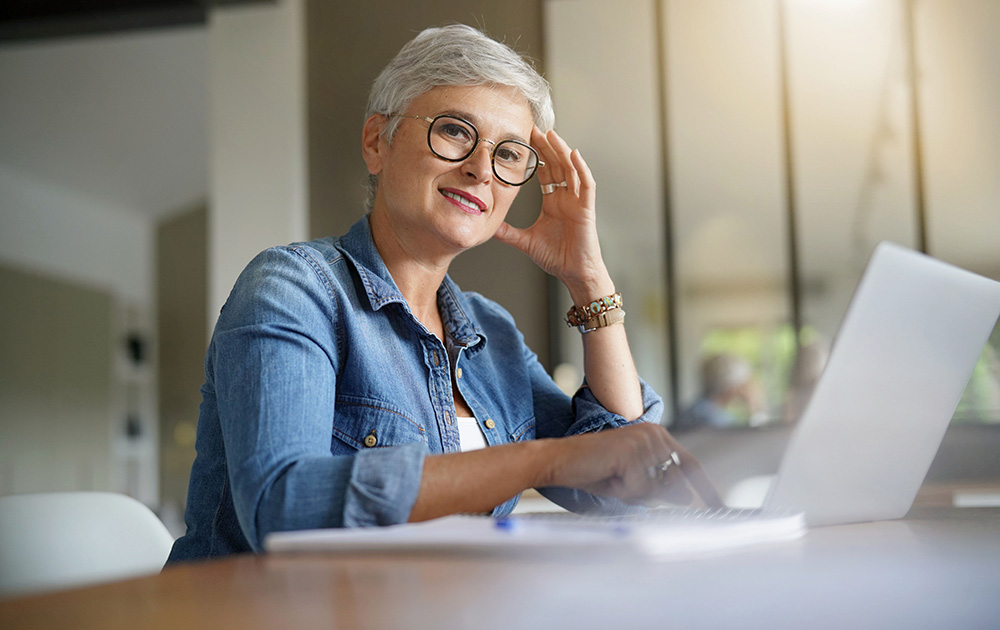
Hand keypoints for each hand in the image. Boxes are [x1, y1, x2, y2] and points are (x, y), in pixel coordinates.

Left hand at [493, 128, 609, 298]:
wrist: (574, 274)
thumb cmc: (557, 257)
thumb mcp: (525, 241)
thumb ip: (508, 232)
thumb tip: (488, 225)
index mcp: (553, 202)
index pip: (545, 172)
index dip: (536, 156)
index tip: (524, 141)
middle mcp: (566, 198)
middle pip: (556, 165)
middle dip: (546, 147)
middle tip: (533, 128)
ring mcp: (577, 202)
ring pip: (571, 169)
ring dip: (561, 151)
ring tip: (550, 134)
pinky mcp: (587, 209)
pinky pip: (586, 184)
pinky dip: (581, 168)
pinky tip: (574, 154)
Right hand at [543, 423, 723, 507]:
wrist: (559, 461)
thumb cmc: (594, 470)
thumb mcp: (633, 482)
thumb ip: (660, 487)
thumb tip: (688, 497)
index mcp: (657, 436)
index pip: (689, 465)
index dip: (705, 488)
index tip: (720, 507)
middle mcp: (655, 433)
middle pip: (673, 483)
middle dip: (648, 494)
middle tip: (618, 482)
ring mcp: (644, 441)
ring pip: (655, 489)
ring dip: (632, 492)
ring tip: (611, 477)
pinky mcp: (632, 453)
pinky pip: (638, 490)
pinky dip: (622, 491)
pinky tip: (606, 476)